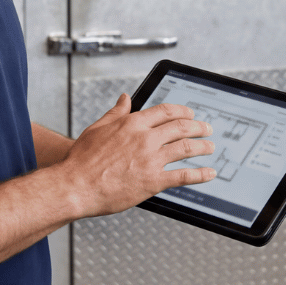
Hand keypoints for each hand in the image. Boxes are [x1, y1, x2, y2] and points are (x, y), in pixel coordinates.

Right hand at [56, 94, 216, 216]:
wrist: (75, 186)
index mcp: (132, 123)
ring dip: (202, 146)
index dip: (182, 111)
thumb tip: (125, 98)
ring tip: (210, 146)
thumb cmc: (81, 160)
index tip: (190, 114)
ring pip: (186, 148)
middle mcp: (145, 138)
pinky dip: (200, 174)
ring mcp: (151, 159)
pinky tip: (209, 173)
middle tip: (207, 128)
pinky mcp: (153, 181)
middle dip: (198, 127)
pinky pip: (183, 175)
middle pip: (181, 127)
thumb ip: (116, 113)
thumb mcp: (97, 128)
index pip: (165, 111)